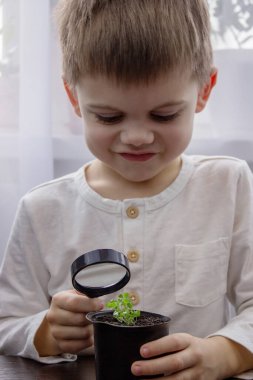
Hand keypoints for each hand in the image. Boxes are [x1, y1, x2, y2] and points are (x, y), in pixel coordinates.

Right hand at [34, 289, 102, 355]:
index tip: (101, 305)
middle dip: (92, 318)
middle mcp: (53, 316)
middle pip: (79, 319)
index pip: (74, 302)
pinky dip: (88, 341)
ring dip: (91, 329)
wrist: (60, 320)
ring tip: (93, 325)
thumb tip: (100, 302)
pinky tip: (89, 334)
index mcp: (58, 299)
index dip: (90, 304)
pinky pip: (80, 345)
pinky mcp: (61, 345)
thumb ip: (87, 295)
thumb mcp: (77, 294)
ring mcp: (55, 332)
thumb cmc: (73, 304)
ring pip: (82, 333)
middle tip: (98, 316)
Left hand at [131, 333, 252, 378]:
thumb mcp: (184, 340)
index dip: (158, 346)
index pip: (173, 342)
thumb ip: (168, 345)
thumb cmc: (193, 347)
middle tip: (135, 368)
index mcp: (188, 341)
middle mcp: (194, 356)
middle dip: (153, 367)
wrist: (220, 357)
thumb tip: (142, 353)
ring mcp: (198, 373)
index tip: (142, 351)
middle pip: (174, 362)